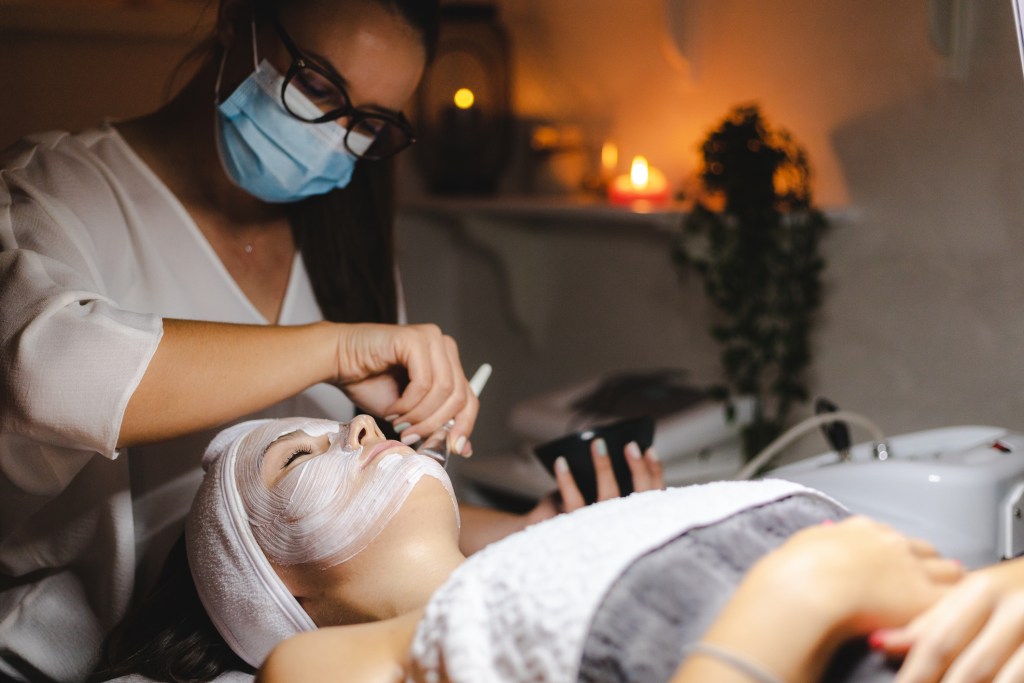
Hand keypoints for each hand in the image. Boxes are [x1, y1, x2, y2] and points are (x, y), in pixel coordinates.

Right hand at [333, 323, 477, 454]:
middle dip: (437, 424)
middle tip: (412, 437)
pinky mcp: (415, 339)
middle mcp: (444, 346)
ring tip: (399, 423)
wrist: (338, 362)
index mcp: (448, 362)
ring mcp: (431, 339)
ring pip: (444, 391)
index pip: (470, 398)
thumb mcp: (411, 413)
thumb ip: (437, 424)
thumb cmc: (371, 384)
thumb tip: (464, 448)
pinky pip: (424, 382)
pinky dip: (409, 403)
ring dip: (420, 415)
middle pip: (460, 396)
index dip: (465, 426)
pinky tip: (393, 408)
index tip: (452, 448)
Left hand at [527, 438, 664, 521]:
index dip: (654, 472)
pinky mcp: (577, 527)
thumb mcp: (608, 508)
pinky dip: (566, 479)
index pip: (655, 496)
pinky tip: (561, 461)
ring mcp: (601, 527)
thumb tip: (618, 452)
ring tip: (598, 443)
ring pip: (609, 495)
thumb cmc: (586, 519)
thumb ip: (617, 489)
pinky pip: (573, 501)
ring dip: (604, 466)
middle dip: (638, 468)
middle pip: (639, 496)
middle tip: (630, 445)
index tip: (649, 450)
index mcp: (637, 521)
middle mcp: (624, 527)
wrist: (560, 549)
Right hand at [744, 517, 963, 638]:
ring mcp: (909, 567)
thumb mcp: (800, 545)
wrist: (807, 586)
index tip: (892, 553)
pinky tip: (946, 612)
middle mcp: (887, 542)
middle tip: (923, 571)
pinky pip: (950, 598)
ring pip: (945, 568)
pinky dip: (950, 603)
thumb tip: (802, 553)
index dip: (894, 546)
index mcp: (857, 528)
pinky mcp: (923, 595)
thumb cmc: (795, 570)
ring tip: (945, 589)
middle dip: (924, 557)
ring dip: (945, 577)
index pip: (887, 534)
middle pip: (920, 546)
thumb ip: (811, 545)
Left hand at [870, 557, 1023, 682]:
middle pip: (970, 668)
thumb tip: (882, 642)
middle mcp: (1014, 611)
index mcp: (982, 591)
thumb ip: (928, 620)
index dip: (915, 674)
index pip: (939, 641)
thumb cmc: (1012, 589)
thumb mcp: (969, 595)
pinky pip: (1023, 677)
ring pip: (1003, 680)